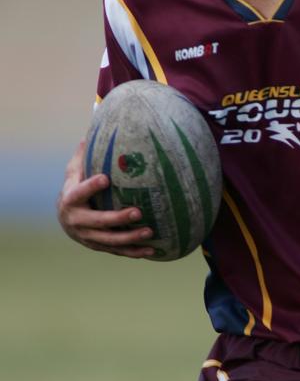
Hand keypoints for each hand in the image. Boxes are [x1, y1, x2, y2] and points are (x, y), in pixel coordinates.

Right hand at [56, 141, 155, 256]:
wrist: (66, 218)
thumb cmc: (75, 187)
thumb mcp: (74, 170)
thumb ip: (83, 155)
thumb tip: (92, 128)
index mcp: (70, 199)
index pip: (79, 193)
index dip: (91, 187)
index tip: (106, 178)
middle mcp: (76, 221)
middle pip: (98, 221)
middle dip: (118, 219)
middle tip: (138, 211)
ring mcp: (87, 236)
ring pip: (110, 240)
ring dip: (130, 238)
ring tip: (150, 231)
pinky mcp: (98, 246)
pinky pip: (117, 251)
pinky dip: (134, 252)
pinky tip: (152, 251)